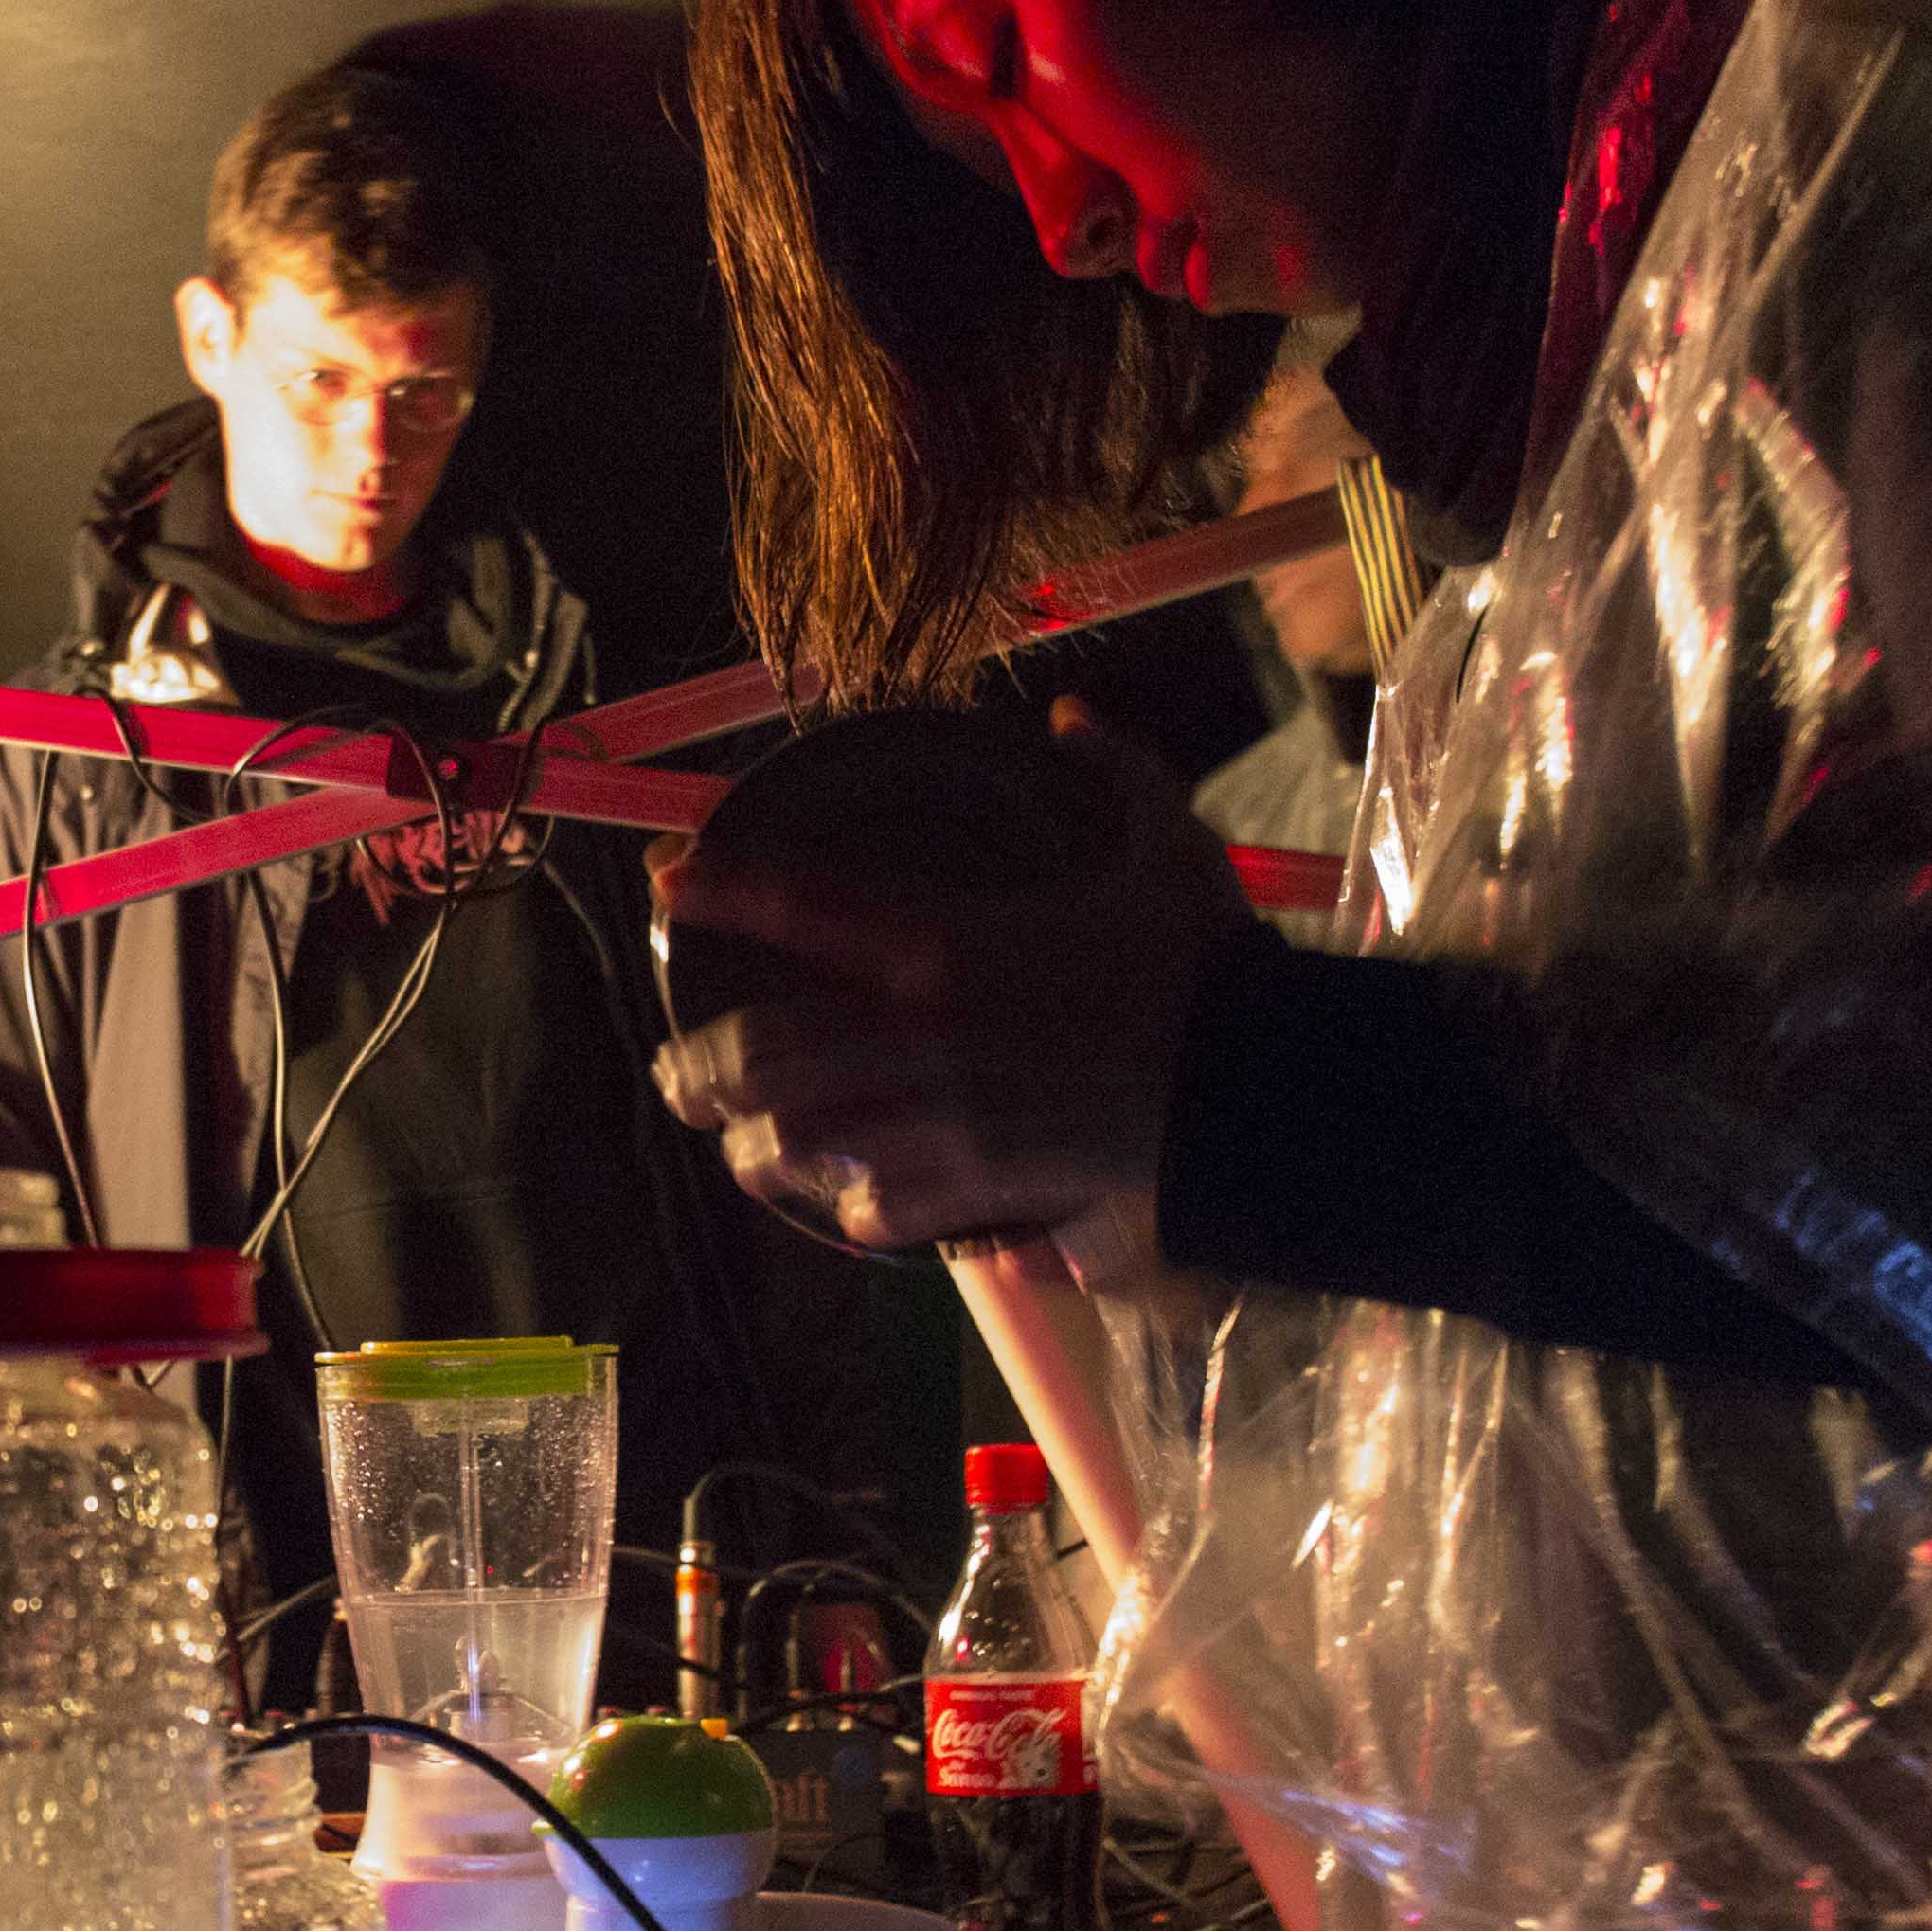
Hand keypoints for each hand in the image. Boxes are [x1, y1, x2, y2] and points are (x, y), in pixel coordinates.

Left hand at [649, 699, 1246, 1250]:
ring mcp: (945, 1121)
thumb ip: (1116, 774)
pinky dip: (861, 1211)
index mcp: (951, 941)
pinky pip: (890, 1213)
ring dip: (761, 1148)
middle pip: (763, 1054)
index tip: (663, 877)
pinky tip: (851, 1209)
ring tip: (742, 1148)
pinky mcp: (984, 1188)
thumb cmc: (1212, 967)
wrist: (1267, 1090)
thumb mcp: (1168, 850)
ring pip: (803, 1143)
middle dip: (698, 1067)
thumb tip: (1075, 717)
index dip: (719, 884)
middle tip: (673, 1072)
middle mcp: (925, 1035)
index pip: (803, 901)